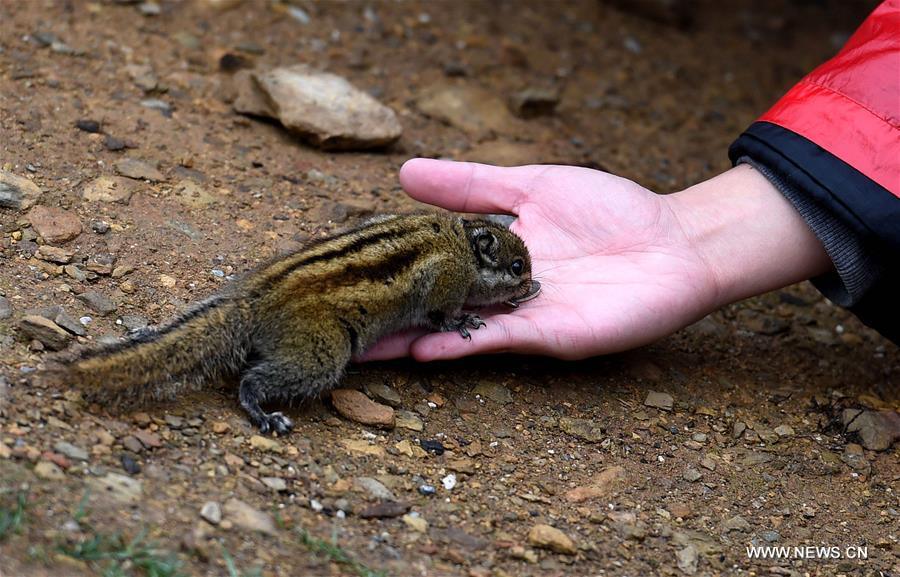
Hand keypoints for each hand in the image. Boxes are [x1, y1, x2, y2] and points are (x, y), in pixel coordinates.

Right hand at [364, 159, 830, 360]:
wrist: (674, 240)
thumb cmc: (609, 208)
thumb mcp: (529, 184)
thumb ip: (470, 183)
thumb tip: (404, 172)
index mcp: (486, 255)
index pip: (423, 264)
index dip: (383, 270)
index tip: (336, 276)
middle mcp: (494, 292)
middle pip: (430, 304)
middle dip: (383, 316)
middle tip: (329, 325)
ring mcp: (517, 318)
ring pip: (452, 330)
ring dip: (407, 341)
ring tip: (358, 348)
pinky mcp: (546, 335)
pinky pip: (493, 340)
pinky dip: (457, 344)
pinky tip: (419, 347)